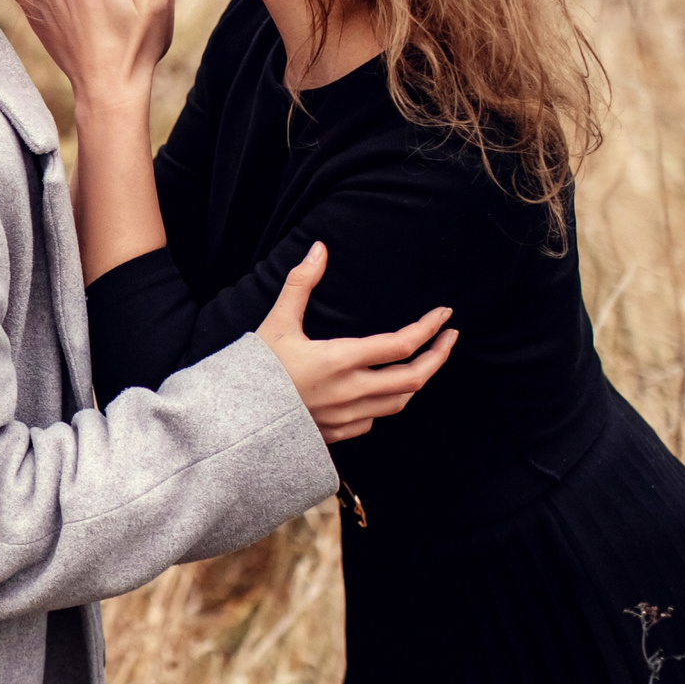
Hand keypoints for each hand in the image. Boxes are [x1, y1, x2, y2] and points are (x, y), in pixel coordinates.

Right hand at [255, 242, 454, 443]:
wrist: (235, 421)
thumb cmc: (255, 370)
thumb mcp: (277, 323)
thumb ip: (300, 284)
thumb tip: (319, 249)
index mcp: (340, 360)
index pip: (401, 346)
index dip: (428, 328)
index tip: (444, 315)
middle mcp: (351, 392)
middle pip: (414, 378)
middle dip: (439, 357)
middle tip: (450, 338)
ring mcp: (346, 417)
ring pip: (400, 402)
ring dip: (418, 381)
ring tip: (425, 362)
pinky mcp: (337, 434)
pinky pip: (375, 420)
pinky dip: (387, 402)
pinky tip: (384, 391)